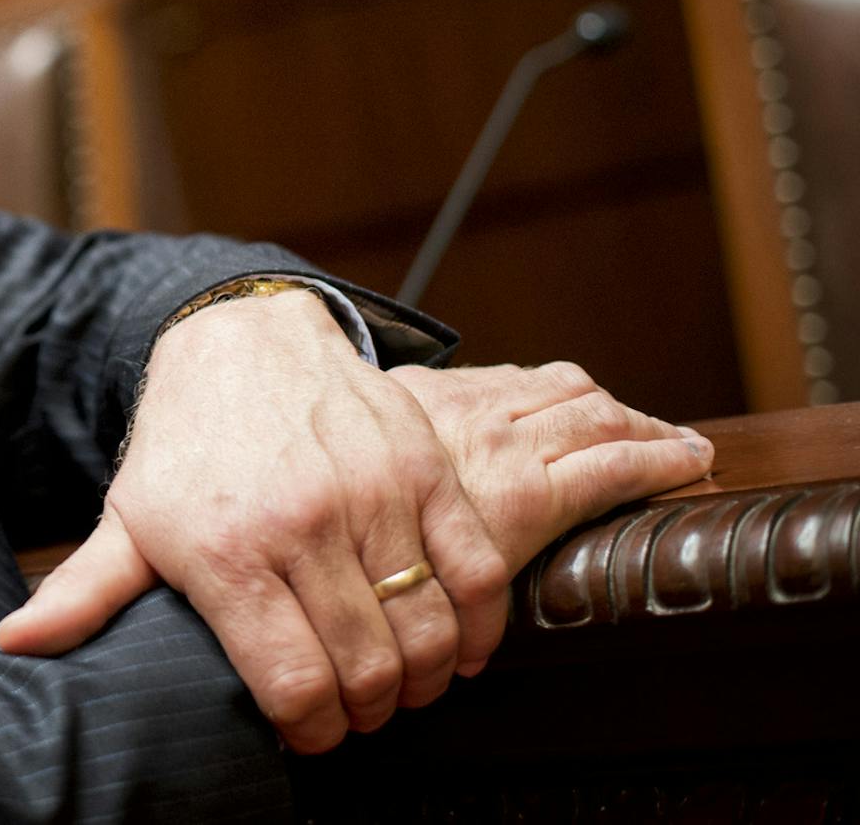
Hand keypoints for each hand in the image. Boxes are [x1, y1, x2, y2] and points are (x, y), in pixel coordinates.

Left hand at [0, 291, 507, 753]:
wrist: (243, 339)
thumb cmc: (186, 441)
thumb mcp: (131, 516)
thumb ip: (83, 593)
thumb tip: (17, 644)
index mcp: (226, 551)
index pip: (293, 686)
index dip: (310, 731)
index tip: (308, 733)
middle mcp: (301, 524)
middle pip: (365, 670)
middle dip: (366, 712)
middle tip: (356, 712)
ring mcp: (371, 493)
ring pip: (425, 630)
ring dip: (423, 680)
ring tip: (401, 684)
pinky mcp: (424, 468)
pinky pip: (477, 570)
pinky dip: (478, 627)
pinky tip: (457, 649)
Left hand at [385, 360, 713, 650]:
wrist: (315, 476)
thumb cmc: (381, 546)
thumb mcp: (455, 579)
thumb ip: (490, 580)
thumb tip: (486, 638)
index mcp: (523, 494)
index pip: (618, 465)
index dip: (665, 462)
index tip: (698, 463)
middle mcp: (508, 439)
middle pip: (600, 418)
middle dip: (649, 429)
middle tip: (681, 442)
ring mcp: (473, 404)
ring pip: (561, 385)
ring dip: (603, 402)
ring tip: (629, 417)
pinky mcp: (437, 386)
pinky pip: (511, 374)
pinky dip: (545, 385)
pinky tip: (548, 395)